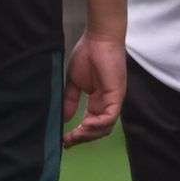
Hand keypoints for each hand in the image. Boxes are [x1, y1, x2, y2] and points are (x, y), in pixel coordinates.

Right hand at [62, 31, 126, 147]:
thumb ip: (70, 100)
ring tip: (74, 135)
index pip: (91, 125)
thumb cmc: (87, 54)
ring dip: (88, 134)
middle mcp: (107, 103)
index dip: (78, 135)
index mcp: (98, 101)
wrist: (98, 38)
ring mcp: (113, 100)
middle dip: (82, 138)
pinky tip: (85, 125)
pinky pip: (110, 117)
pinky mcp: (117, 95)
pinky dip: (97, 124)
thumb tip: (63, 118)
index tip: (63, 141)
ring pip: (105, 128)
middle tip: (67, 142)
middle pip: (98, 130)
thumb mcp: (74, 82)